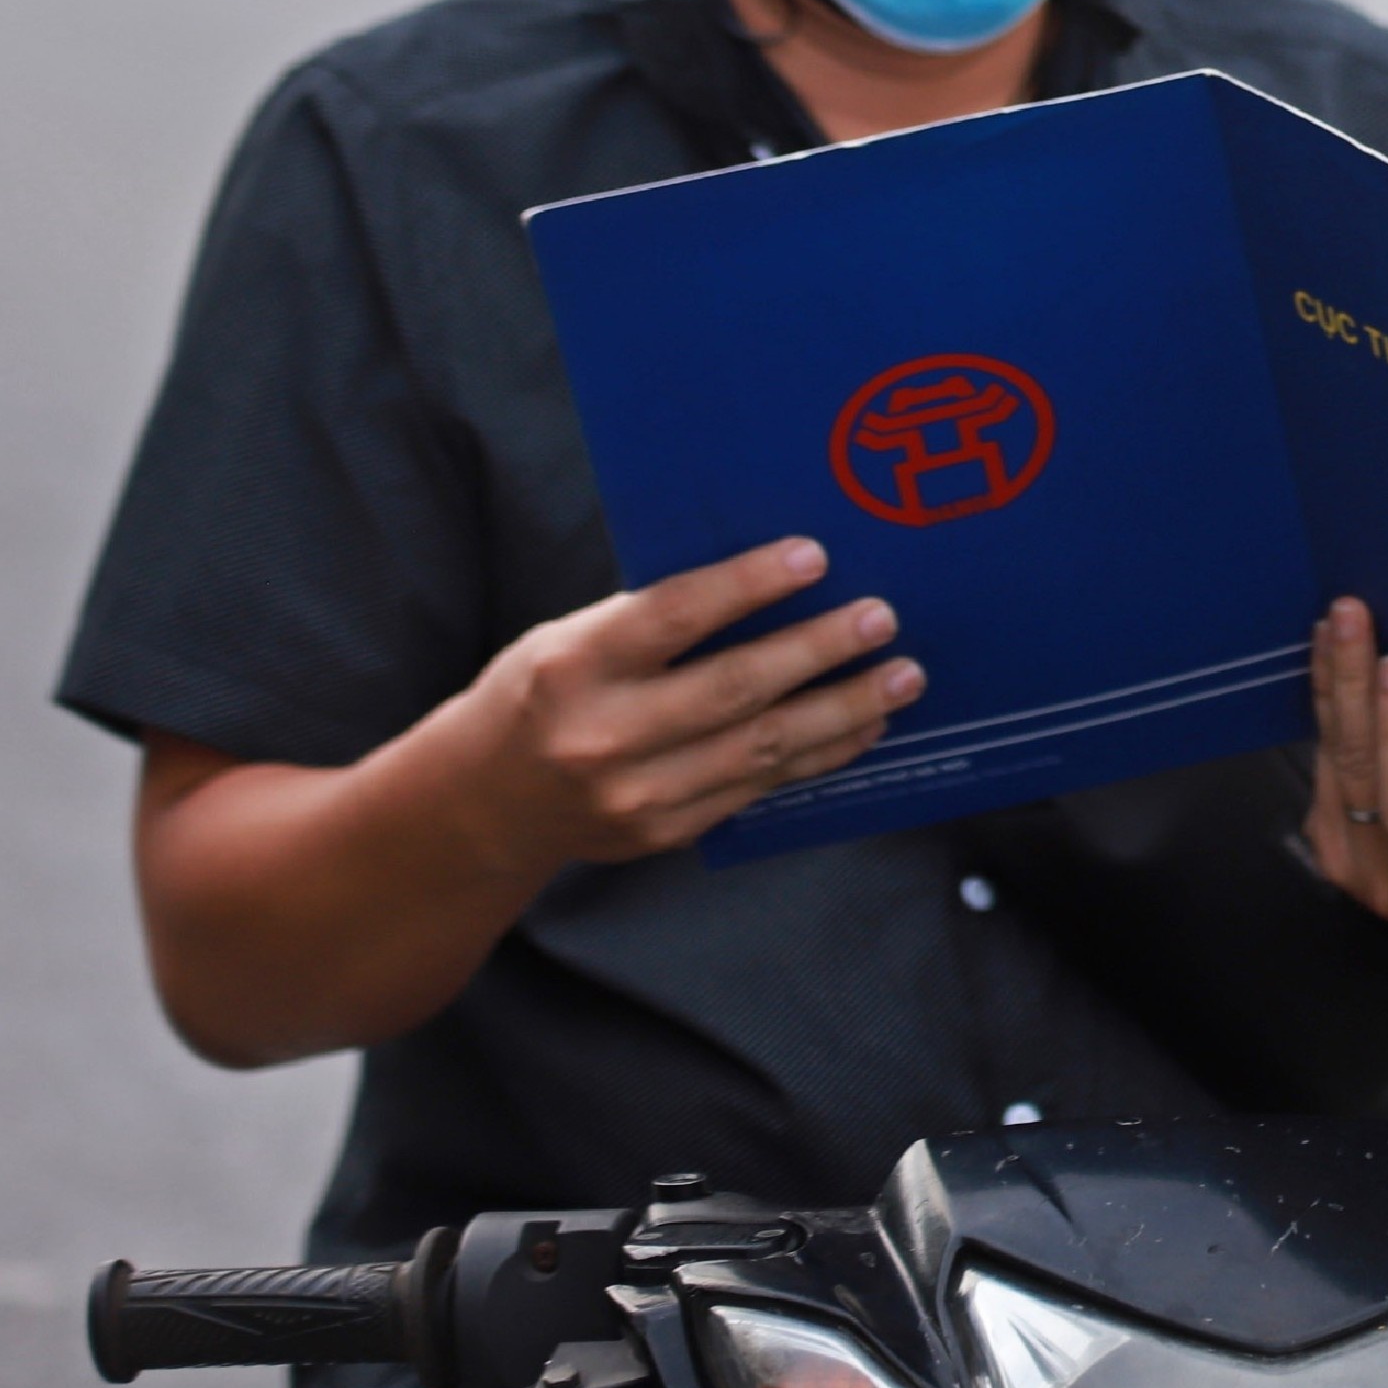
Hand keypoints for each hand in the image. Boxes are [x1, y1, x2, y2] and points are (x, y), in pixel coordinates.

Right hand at [447, 537, 920, 866]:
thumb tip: (774, 577)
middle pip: (733, 688)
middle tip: (882, 617)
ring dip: (844, 709)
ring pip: (762, 748)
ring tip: (903, 676)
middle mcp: (603, 736)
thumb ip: (654, 616)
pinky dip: (820, 755)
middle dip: (819, 650)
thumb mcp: (572, 637)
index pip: (674, 616)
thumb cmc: (544, 692)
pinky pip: (761, 787)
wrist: (483, 803)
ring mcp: (637, 795)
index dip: (749, 584)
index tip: (815, 555)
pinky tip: (864, 725)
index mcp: (574, 665)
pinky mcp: (666, 832)